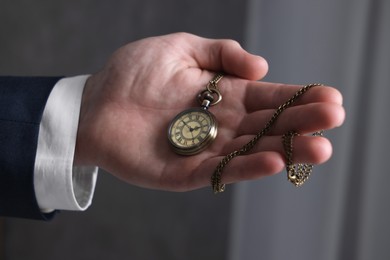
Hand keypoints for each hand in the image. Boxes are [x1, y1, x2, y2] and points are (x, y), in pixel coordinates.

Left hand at [74, 32, 344, 190]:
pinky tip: (271, 161)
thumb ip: (220, 54)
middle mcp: (220, 123)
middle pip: (266, 126)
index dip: (297, 97)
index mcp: (222, 94)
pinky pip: (220, 171)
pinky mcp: (185, 172)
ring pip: (250, 151)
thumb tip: (261, 66)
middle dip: (300, 123)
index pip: (267, 97)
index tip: (329, 97)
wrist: (95, 103)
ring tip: (318, 148)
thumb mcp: (180, 47)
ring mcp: (205, 149)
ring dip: (284, 150)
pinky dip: (245, 168)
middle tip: (333, 120)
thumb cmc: (132, 73)